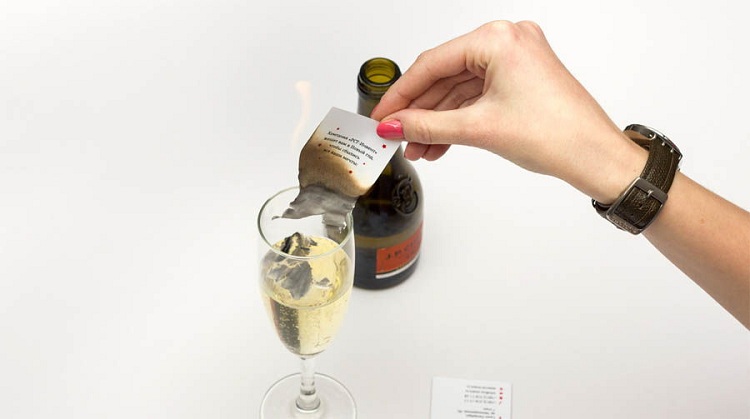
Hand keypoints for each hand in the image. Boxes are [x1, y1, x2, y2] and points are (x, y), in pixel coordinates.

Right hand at [372, 20, 646, 203]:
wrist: (595, 156)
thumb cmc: (556, 135)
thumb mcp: (478, 129)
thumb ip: (427, 125)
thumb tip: (394, 125)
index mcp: (499, 39)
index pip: (433, 63)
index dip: (401, 94)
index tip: (382, 115)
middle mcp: (508, 41)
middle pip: (445, 75)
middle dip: (420, 111)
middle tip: (396, 134)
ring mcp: (516, 59)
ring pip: (460, 88)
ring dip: (437, 120)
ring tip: (417, 148)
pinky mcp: (521, 78)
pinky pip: (478, 95)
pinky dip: (458, 118)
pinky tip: (439, 143)